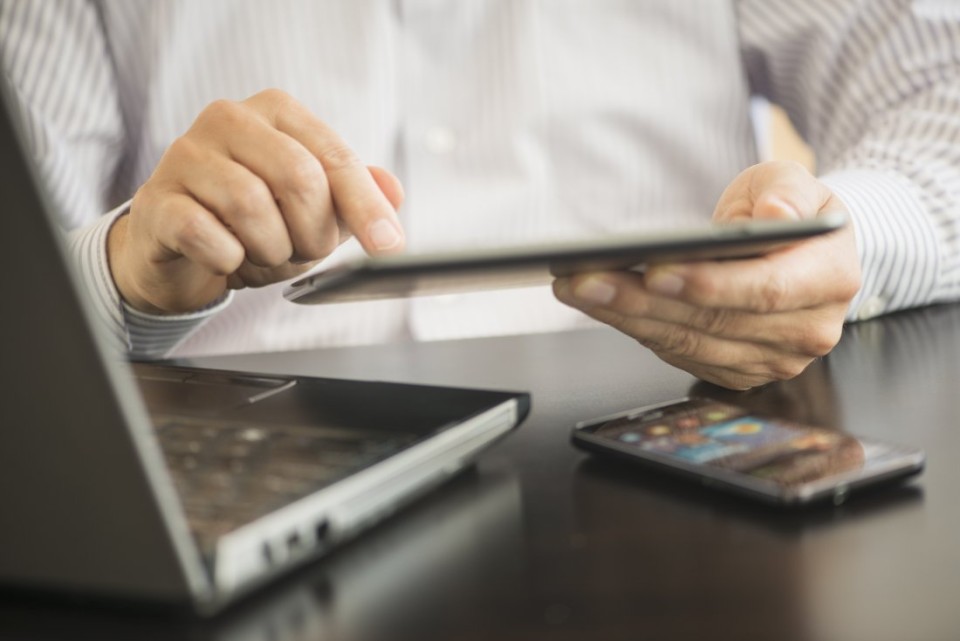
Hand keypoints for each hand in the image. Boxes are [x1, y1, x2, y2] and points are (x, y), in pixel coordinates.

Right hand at [108, 89, 404, 313]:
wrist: (178, 250)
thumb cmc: (250, 223)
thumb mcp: (313, 210)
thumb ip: (354, 197)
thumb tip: (393, 191)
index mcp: (276, 111)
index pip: (334, 158)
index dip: (366, 206)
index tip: (389, 245)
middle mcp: (228, 119)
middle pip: (298, 177)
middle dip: (312, 232)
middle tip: (302, 251)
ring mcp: (186, 155)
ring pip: (251, 206)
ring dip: (270, 250)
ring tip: (262, 252)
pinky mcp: (157, 199)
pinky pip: (207, 235)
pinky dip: (228, 260)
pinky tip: (226, 258)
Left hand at [553, 161, 861, 389]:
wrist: (802, 250)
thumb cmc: (789, 210)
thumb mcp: (794, 180)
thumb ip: (787, 193)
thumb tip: (776, 217)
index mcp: (830, 280)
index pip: (766, 291)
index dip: (709, 284)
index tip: (654, 270)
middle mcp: (807, 330)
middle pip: (714, 322)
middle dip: (642, 301)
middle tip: (585, 279)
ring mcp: (773, 358)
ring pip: (689, 344)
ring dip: (625, 318)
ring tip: (577, 289)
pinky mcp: (740, 371)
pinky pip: (680, 354)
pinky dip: (636, 330)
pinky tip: (600, 306)